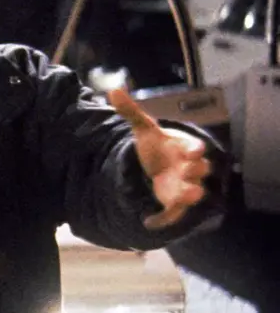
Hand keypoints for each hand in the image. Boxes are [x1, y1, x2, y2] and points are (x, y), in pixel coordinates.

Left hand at [109, 89, 211, 229]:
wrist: (159, 164)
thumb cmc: (157, 145)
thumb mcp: (143, 128)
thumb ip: (130, 112)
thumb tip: (113, 90)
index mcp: (183, 147)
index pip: (194, 146)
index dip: (194, 148)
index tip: (194, 150)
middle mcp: (189, 167)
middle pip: (199, 169)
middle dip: (195, 170)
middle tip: (187, 170)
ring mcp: (184, 185)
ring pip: (193, 192)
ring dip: (191, 194)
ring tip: (187, 196)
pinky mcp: (175, 202)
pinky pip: (174, 213)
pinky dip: (163, 219)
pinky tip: (148, 223)